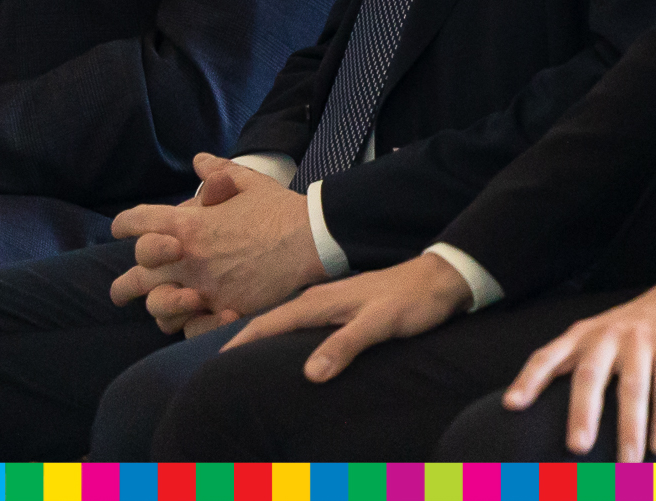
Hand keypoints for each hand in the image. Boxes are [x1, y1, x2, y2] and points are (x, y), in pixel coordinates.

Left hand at [110, 154, 325, 329]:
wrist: (312, 239)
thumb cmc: (280, 209)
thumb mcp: (248, 182)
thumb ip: (218, 171)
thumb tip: (199, 161)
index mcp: (188, 224)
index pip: (138, 223)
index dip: (125, 225)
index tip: (119, 230)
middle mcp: (188, 258)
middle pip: (137, 275)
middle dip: (123, 286)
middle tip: (120, 292)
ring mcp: (205, 288)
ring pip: (158, 307)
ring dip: (156, 307)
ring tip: (156, 310)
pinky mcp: (225, 311)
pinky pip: (189, 329)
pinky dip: (187, 327)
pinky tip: (189, 322)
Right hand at [222, 251, 473, 380]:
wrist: (441, 280)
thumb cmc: (411, 302)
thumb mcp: (380, 324)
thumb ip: (345, 346)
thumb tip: (309, 375)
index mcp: (320, 302)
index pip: (269, 323)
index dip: (240, 343)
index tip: (215, 363)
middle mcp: (318, 301)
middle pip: (271, 323)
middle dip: (242, 343)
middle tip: (218, 370)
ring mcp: (330, 304)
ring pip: (285, 324)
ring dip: (262, 341)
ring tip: (241, 364)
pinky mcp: (342, 311)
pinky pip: (302, 327)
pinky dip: (285, 340)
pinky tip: (286, 353)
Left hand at [500, 282, 655, 460]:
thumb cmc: (628, 333)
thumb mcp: (595, 339)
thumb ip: (569, 366)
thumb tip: (534, 411)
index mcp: (582, 336)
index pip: (548, 356)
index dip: (529, 379)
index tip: (511, 405)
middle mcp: (607, 335)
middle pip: (589, 375)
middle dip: (582, 413)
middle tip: (577, 448)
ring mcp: (641, 339)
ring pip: (631, 387)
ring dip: (630, 429)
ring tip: (627, 464)